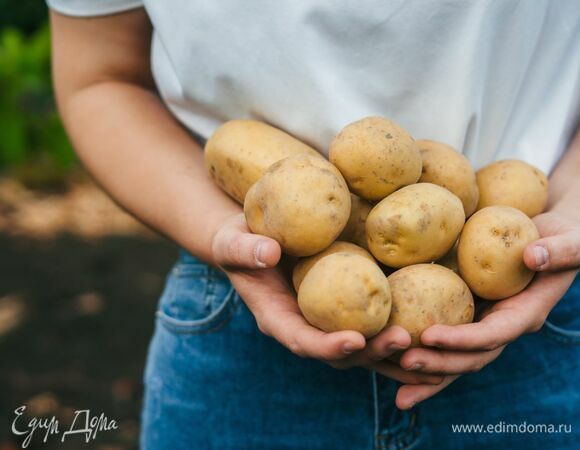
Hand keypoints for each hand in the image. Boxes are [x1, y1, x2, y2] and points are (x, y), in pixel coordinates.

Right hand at [212, 213, 442, 384]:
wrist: (255, 238)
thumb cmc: (240, 240)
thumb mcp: (233, 241)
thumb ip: (245, 250)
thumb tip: (268, 252)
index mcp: (278, 318)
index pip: (302, 341)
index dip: (327, 346)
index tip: (355, 340)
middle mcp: (306, 326)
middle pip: (341, 351)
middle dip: (373, 351)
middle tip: (405, 338)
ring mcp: (327, 319)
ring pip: (365, 345)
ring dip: (395, 349)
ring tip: (432, 342)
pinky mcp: (345, 306)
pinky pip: (374, 321)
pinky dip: (400, 328)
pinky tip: (432, 323)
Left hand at [394, 211, 579, 408]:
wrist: (551, 237)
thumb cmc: (564, 235)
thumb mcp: (573, 239)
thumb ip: (559, 250)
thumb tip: (533, 257)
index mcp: (525, 313)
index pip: (493, 334)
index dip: (463, 339)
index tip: (429, 335)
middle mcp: (503, 325)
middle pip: (470, 355)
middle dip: (439, 363)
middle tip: (402, 363)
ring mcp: (485, 323)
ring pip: (455, 356)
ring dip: (427, 370)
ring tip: (391, 382)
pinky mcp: (469, 313)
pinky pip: (445, 336)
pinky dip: (423, 351)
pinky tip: (391, 357)